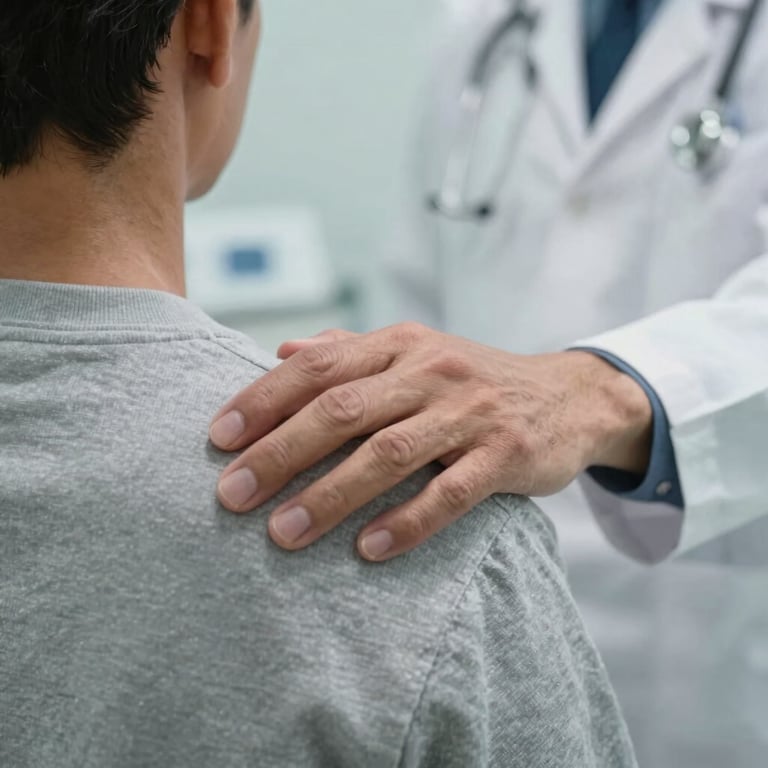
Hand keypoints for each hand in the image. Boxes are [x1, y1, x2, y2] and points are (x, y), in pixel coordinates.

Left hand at [209, 323, 652, 560]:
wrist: (565, 395)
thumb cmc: (469, 380)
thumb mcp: (413, 353)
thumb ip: (349, 352)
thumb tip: (283, 351)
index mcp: (400, 345)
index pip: (319, 368)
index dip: (264, 400)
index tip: (218, 439)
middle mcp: (431, 371)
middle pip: (343, 410)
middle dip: (280, 453)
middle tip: (231, 496)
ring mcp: (471, 412)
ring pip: (390, 454)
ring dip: (331, 495)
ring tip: (284, 534)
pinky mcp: (507, 454)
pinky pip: (451, 493)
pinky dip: (407, 521)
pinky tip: (367, 550)